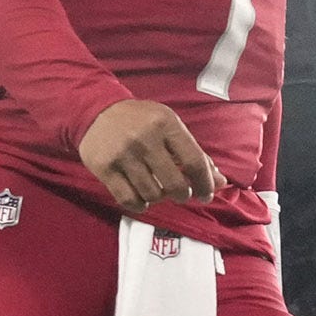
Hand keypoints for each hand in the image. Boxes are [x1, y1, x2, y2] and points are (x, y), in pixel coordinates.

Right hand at [77, 101, 218, 212]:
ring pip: (153, 194)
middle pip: (175, 184)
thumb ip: (194, 152)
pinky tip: (142, 197)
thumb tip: (219, 181)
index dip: (205, 184)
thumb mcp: (169, 125)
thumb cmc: (140, 120)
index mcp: (166, 124)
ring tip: (158, 190)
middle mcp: (145, 138)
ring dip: (160, 198)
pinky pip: (129, 200)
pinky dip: (140, 205)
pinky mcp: (105, 168)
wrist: (96, 110)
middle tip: (180, 193)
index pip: (194, 161)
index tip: (206, 194)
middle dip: (183, 195)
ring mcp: (124, 154)